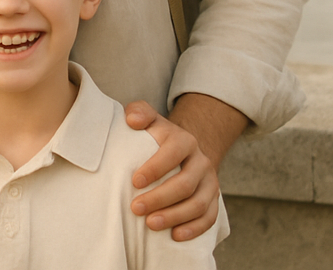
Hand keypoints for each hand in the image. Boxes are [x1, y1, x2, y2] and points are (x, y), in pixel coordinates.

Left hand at [124, 100, 219, 240]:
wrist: (184, 148)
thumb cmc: (157, 134)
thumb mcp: (148, 117)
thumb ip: (139, 112)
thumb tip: (132, 120)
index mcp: (184, 140)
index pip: (172, 153)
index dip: (155, 168)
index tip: (135, 181)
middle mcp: (200, 161)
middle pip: (185, 184)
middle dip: (160, 198)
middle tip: (136, 208)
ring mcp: (210, 182)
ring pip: (198, 204)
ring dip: (174, 217)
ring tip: (150, 224)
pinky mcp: (214, 200)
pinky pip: (209, 218)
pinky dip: (194, 228)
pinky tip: (176, 235)